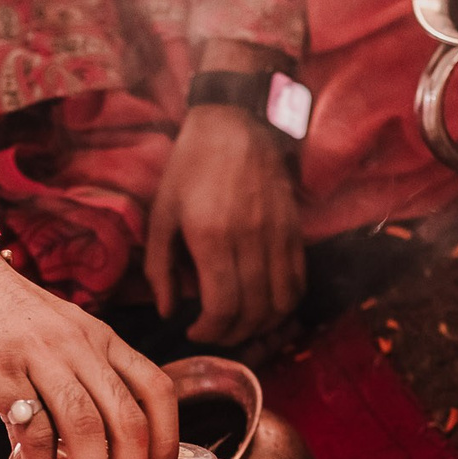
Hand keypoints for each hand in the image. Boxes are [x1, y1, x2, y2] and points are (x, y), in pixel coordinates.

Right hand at [0, 248, 179, 458]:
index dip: (166, 442)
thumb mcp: (63, 338)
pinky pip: (31, 427)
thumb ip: (85, 384)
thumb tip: (97, 454)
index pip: (156, 390)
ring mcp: (39, 355)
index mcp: (103, 339)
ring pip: (86, 428)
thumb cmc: (7, 318)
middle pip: (125, 420)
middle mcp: (80, 345)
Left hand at [146, 105, 305, 348]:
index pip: (222, 306)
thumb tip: (168, 311)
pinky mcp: (295, 230)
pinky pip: (299, 281)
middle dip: (232, 335)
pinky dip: (285, 304)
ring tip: (240, 324)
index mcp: (211, 236)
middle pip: (253, 311)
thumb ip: (159, 268)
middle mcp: (250, 239)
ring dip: (262, 326)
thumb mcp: (161, 214)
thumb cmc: (190, 168)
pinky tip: (265, 305)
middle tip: (215, 333)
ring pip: (281, 302)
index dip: (210, 332)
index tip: (194, 332)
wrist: (235, 123)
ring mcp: (278, 235)